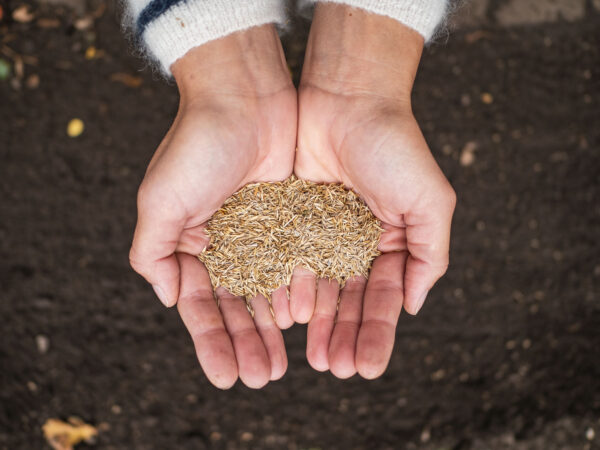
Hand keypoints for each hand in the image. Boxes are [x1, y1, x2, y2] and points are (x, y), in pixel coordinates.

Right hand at [129, 26, 296, 388]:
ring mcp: (259, 234)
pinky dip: (294, 294)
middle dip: (245, 344)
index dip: (211, 343)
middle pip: (235, 306)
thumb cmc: (197, 145)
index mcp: (189, 244)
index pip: (199, 306)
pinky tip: (302, 323)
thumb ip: (153, 251)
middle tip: (261, 379)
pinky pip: (293, 265)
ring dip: (271, 330)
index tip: (224, 378)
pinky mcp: (291, 220)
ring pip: (266, 292)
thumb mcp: (160, 199)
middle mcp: (224, 244)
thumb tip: (168, 298)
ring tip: (282, 366)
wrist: (245, 98)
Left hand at [291, 4, 455, 378]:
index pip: (383, 299)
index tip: (368, 369)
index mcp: (391, 243)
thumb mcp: (429, 201)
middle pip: (349, 302)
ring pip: (319, 289)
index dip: (376, 334)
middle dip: (345, 337)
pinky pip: (290, 262)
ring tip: (313, 359)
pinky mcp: (291, 220)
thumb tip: (414, 306)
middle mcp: (356, 244)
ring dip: (318, 326)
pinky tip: (287, 320)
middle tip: (336, 372)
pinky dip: (290, 291)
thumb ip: (428, 255)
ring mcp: (322, 234)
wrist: (347, 99)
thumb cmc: (394, 146)